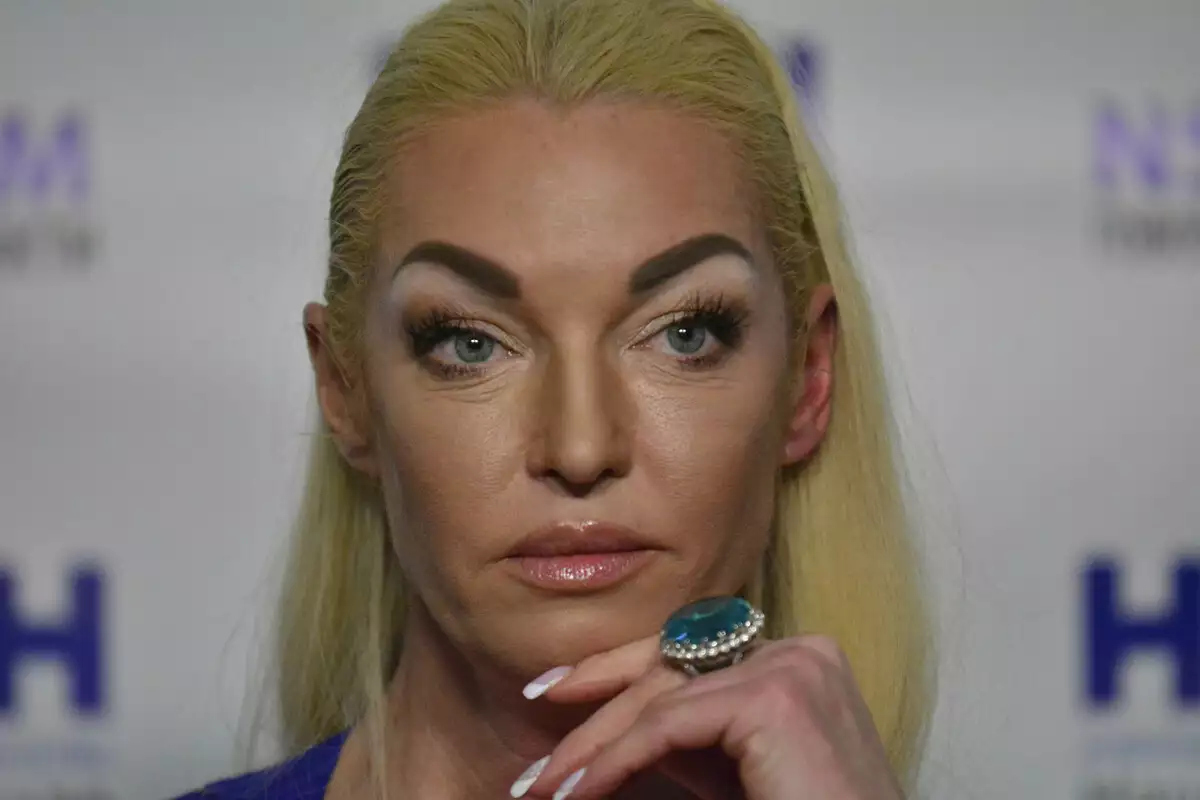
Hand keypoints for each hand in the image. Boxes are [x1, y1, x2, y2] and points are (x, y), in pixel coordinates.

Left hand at [514, 634, 903, 799]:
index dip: (613, 671)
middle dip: (593, 710)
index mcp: (796, 660)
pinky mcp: (777, 696)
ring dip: (593, 746)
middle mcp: (799, 648)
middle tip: (536, 761)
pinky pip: (668, 724)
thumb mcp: (732, 777)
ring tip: (546, 790)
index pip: (687, 652)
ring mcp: (792, 665)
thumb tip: (615, 732)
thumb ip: (689, 741)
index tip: (552, 692)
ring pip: (661, 693)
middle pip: (669, 665)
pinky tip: (580, 789)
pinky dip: (615, 759)